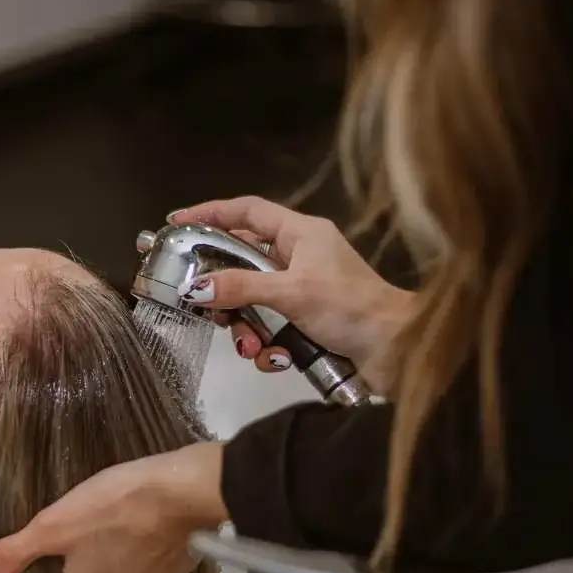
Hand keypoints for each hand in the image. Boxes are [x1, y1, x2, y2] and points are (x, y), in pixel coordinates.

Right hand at [169, 197, 413, 391]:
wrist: (396, 350)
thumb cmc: (349, 307)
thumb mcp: (291, 293)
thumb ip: (241, 288)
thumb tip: (195, 288)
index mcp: (301, 233)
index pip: (247, 211)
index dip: (211, 213)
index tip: (177, 223)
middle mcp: (300, 256)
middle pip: (242, 264)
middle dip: (226, 294)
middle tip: (208, 311)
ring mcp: (303, 291)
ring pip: (253, 304)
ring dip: (247, 330)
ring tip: (252, 348)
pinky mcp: (306, 322)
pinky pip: (271, 330)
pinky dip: (268, 348)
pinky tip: (277, 360)